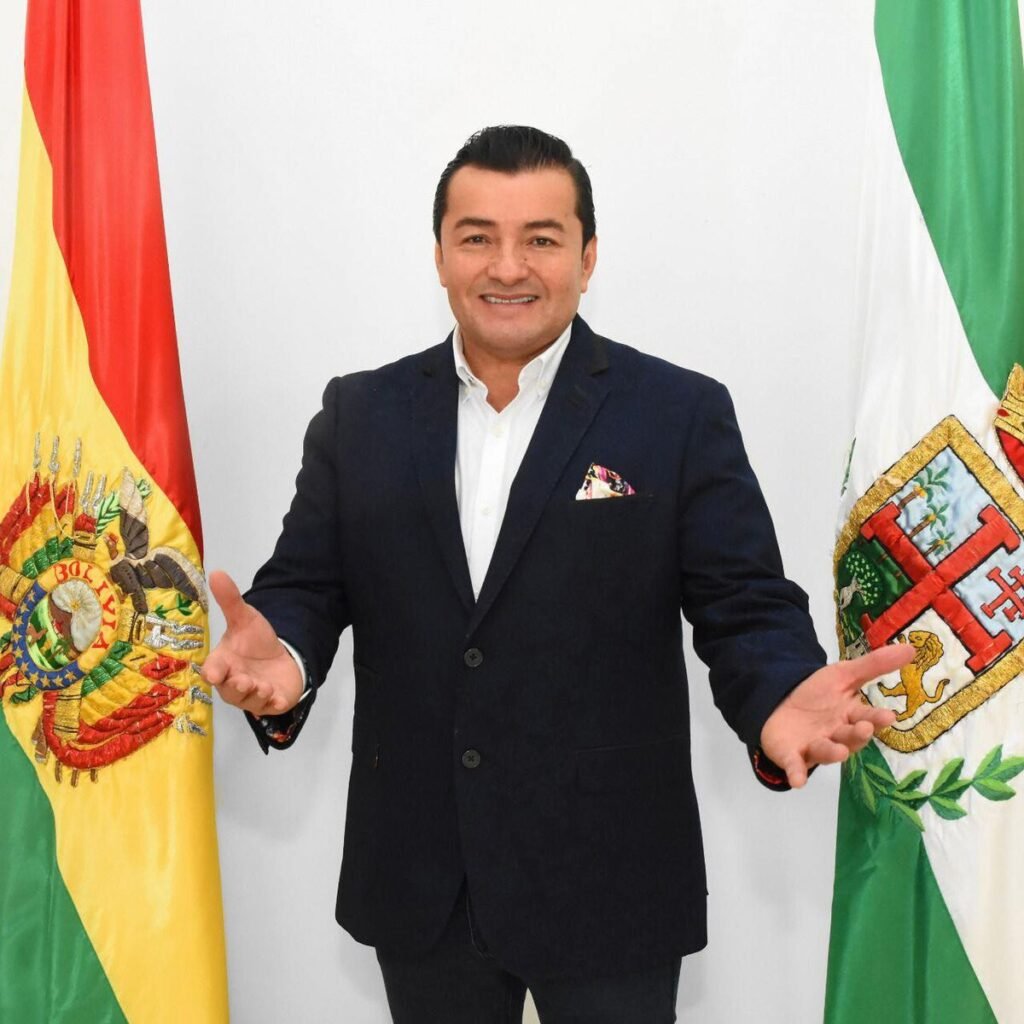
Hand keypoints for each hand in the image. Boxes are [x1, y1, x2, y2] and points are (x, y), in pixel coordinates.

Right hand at [202, 570, 303, 715]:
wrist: (279, 658)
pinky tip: (278, 699)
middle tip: (244, 681)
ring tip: (263, 686)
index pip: (213, 670)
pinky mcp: (271, 703)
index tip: (214, 672)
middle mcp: (233, 683)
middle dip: (236, 687)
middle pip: (230, 690)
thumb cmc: (255, 642)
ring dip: (256, 694)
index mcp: (223, 664)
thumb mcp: (245, 619)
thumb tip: (216, 572)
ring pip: (249, 701)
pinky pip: (270, 708)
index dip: (213, 672)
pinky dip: (273, 704)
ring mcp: (252, 696)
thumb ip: (230, 601)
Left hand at [759, 643, 915, 788]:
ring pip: (825, 751)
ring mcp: (814, 746)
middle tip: (864, 729)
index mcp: (850, 716)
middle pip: (849, 737)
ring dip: (832, 753)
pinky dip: (797, 773)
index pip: (867, 717)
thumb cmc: (818, 694)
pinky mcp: (791, 756)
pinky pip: (795, 766)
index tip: (888, 716)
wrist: (780, 702)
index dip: (876, 718)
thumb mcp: (843, 674)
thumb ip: (874, 665)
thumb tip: (911, 648)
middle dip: (857, 735)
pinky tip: (798, 780)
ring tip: (840, 751)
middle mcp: (836, 735)